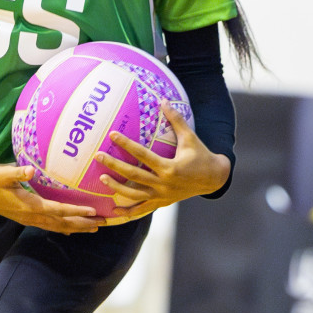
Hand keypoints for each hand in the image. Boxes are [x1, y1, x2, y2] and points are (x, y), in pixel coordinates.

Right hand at [0, 164, 102, 233]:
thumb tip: (31, 169)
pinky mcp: (27, 219)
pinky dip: (64, 228)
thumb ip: (16, 172)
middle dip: (84, 223)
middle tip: (104, 223)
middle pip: (62, 223)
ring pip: (58, 227)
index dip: (75, 211)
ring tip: (95, 228)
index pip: (57, 210)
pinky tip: (72, 230)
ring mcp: (30, 220)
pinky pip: (50, 226)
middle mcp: (32, 216)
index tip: (93, 211)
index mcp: (29, 205)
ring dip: (77, 228)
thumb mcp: (1, 173)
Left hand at [98, 103, 230, 224]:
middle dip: (114, 166)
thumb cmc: (201, 156)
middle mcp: (164, 184)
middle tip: (98, 156)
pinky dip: (129, 212)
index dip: (126, 144)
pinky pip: (142, 209)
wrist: (214, 179)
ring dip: (117, 188)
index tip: (112, 135)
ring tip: (101, 179)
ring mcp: (162, 196)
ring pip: (135, 194)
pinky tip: (114, 212)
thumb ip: (176, 119)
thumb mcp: (190, 137)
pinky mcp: (163, 203)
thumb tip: (163, 100)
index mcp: (170, 168)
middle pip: (134, 175)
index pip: (143, 155)